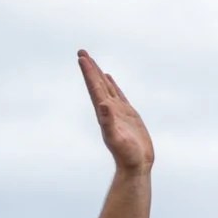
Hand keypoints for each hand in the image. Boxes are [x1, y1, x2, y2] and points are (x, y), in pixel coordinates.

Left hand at [79, 51, 151, 175]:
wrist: (136, 166)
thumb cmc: (127, 156)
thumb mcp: (117, 139)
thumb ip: (109, 123)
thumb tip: (103, 105)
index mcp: (104, 113)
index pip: (94, 88)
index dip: (88, 72)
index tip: (81, 58)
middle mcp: (108, 110)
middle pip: (97, 84)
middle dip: (90, 68)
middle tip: (81, 52)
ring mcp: (117, 111)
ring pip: (106, 87)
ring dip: (98, 74)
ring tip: (91, 61)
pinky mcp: (128, 114)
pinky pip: (118, 94)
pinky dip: (112, 84)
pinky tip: (108, 78)